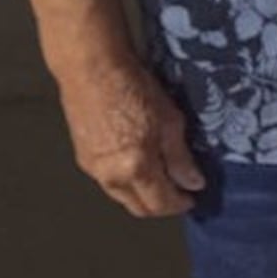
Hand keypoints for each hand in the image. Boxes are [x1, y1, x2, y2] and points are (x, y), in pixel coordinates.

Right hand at [58, 56, 204, 216]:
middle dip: (160, 205)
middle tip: (179, 192)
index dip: (179, 204)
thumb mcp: (169, 119)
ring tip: (161, 177)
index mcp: (135, 168)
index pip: (159, 204)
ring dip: (142, 194)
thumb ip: (180, 157)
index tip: (192, 197)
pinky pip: (108, 181)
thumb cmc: (132, 86)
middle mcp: (110, 176)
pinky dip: (126, 180)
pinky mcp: (83, 159)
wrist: (91, 69)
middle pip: (138, 207)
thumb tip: (193, 183)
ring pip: (122, 195)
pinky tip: (138, 163)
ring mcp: (93, 170)